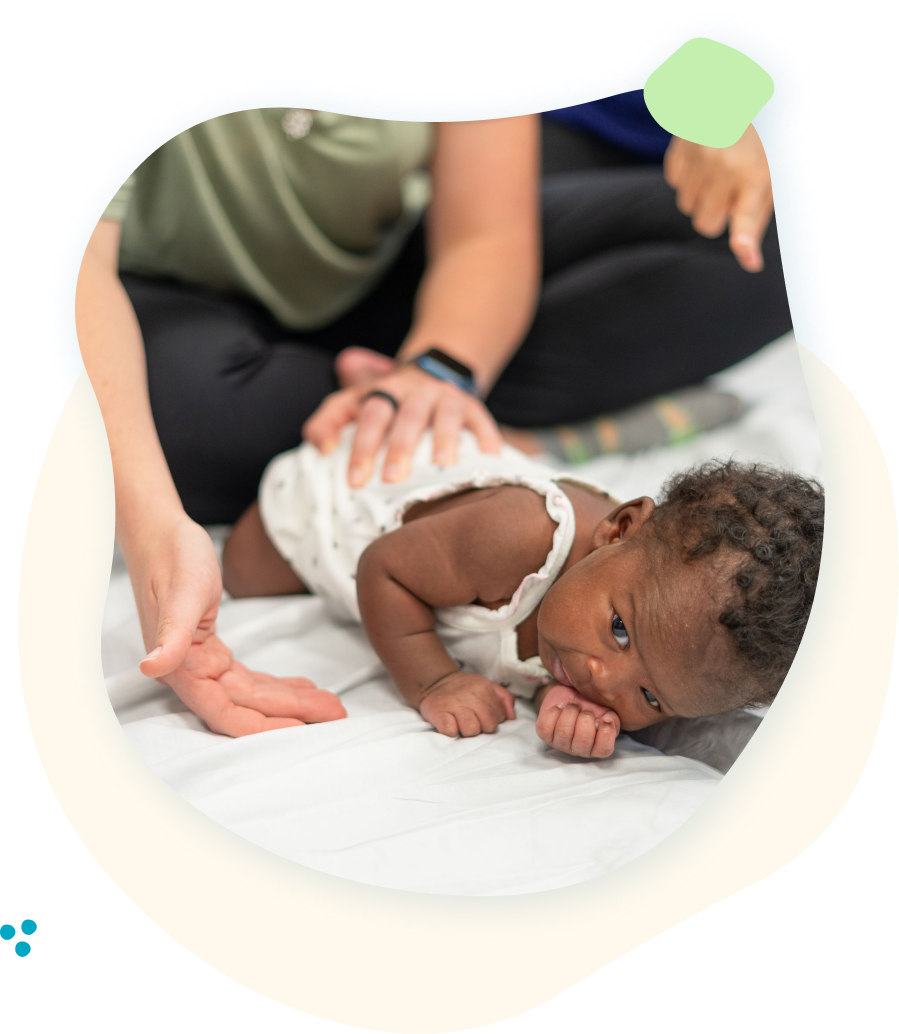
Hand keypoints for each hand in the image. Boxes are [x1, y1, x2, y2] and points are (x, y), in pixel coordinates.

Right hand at [128, 514, 345, 735]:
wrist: (160, 535)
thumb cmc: (171, 557)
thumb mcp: (182, 592)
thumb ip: (171, 634)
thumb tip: (152, 666)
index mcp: (180, 667)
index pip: (225, 712)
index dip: (263, 726)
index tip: (301, 729)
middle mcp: (190, 674)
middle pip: (247, 707)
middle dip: (292, 713)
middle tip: (335, 712)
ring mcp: (201, 665)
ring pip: (252, 695)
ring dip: (291, 701)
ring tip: (329, 703)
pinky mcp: (211, 652)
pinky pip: (248, 679)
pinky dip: (276, 685)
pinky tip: (303, 688)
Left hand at [302, 359, 502, 487]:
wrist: (430, 371)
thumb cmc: (384, 401)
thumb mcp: (351, 402)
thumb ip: (327, 421)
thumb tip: (323, 448)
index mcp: (382, 390)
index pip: (370, 414)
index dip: (362, 446)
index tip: (355, 480)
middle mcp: (415, 390)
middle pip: (407, 415)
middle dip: (400, 447)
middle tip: (392, 479)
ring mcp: (445, 397)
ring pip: (445, 414)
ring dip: (443, 440)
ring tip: (442, 467)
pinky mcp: (472, 407)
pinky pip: (482, 421)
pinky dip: (486, 440)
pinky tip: (487, 461)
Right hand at [418, 671, 515, 736]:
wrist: (435, 682)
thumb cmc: (464, 689)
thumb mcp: (487, 686)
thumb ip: (504, 699)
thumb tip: (512, 717)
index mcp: (484, 688)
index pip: (499, 716)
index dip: (492, 719)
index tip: (481, 714)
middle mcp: (470, 695)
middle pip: (488, 725)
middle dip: (481, 726)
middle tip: (472, 719)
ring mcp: (453, 704)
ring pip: (471, 731)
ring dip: (466, 730)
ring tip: (461, 721)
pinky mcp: (438, 713)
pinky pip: (451, 732)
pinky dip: (451, 731)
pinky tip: (450, 722)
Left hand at [535, 682, 619, 757]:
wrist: (569, 693)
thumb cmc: (590, 703)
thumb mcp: (605, 709)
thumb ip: (611, 717)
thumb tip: (607, 720)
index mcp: (597, 745)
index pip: (603, 750)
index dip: (606, 735)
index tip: (606, 718)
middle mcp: (578, 749)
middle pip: (582, 742)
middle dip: (585, 719)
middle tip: (585, 709)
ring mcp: (560, 744)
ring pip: (564, 732)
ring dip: (570, 712)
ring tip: (573, 705)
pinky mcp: (545, 735)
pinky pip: (546, 727)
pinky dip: (553, 712)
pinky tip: (559, 707)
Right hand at [663, 124, 773, 272]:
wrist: (741, 90)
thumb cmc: (761, 143)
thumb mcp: (771, 178)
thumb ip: (756, 221)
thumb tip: (750, 263)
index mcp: (756, 175)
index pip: (747, 216)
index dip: (745, 240)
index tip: (749, 257)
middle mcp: (726, 167)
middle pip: (705, 224)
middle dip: (716, 214)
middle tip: (731, 192)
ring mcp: (699, 156)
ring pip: (686, 205)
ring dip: (700, 194)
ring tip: (719, 168)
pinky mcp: (680, 146)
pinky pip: (674, 182)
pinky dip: (688, 176)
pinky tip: (705, 157)